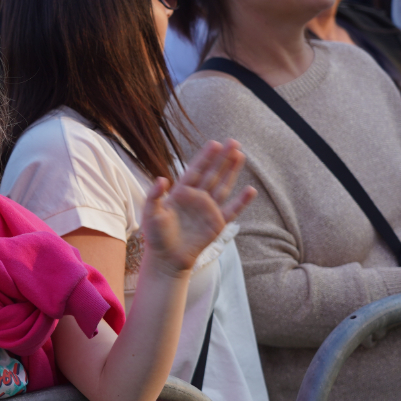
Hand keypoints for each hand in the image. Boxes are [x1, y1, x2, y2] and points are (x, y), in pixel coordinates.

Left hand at [141, 141, 255, 275]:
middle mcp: (197, 197)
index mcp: (181, 192)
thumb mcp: (150, 214)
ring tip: (241, 155)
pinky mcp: (217, 224)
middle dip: (223, 158)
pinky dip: (242, 201)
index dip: (205, 157)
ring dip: (232, 171)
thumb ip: (154, 196)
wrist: (167, 258)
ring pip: (223, 186)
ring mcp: (208, 209)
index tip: (214, 143)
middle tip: (234, 141)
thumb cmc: (156, 236)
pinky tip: (251, 190)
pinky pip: (232, 210)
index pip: (195, 170)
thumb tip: (161, 179)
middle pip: (213, 173)